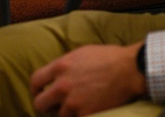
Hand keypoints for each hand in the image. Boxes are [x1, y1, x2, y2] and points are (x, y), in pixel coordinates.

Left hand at [30, 43, 146, 115]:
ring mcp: (73, 102)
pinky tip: (87, 111)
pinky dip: (79, 116)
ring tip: (76, 108)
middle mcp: (62, 85)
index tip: (39, 93)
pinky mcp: (85, 114)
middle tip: (52, 107)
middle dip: (45, 106)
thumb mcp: (81, 53)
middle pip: (39, 104)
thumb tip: (55, 75)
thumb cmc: (109, 58)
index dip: (35, 89)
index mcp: (60, 66)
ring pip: (58, 116)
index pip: (35, 81)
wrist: (128, 70)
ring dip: (65, 113)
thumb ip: (65, 65)